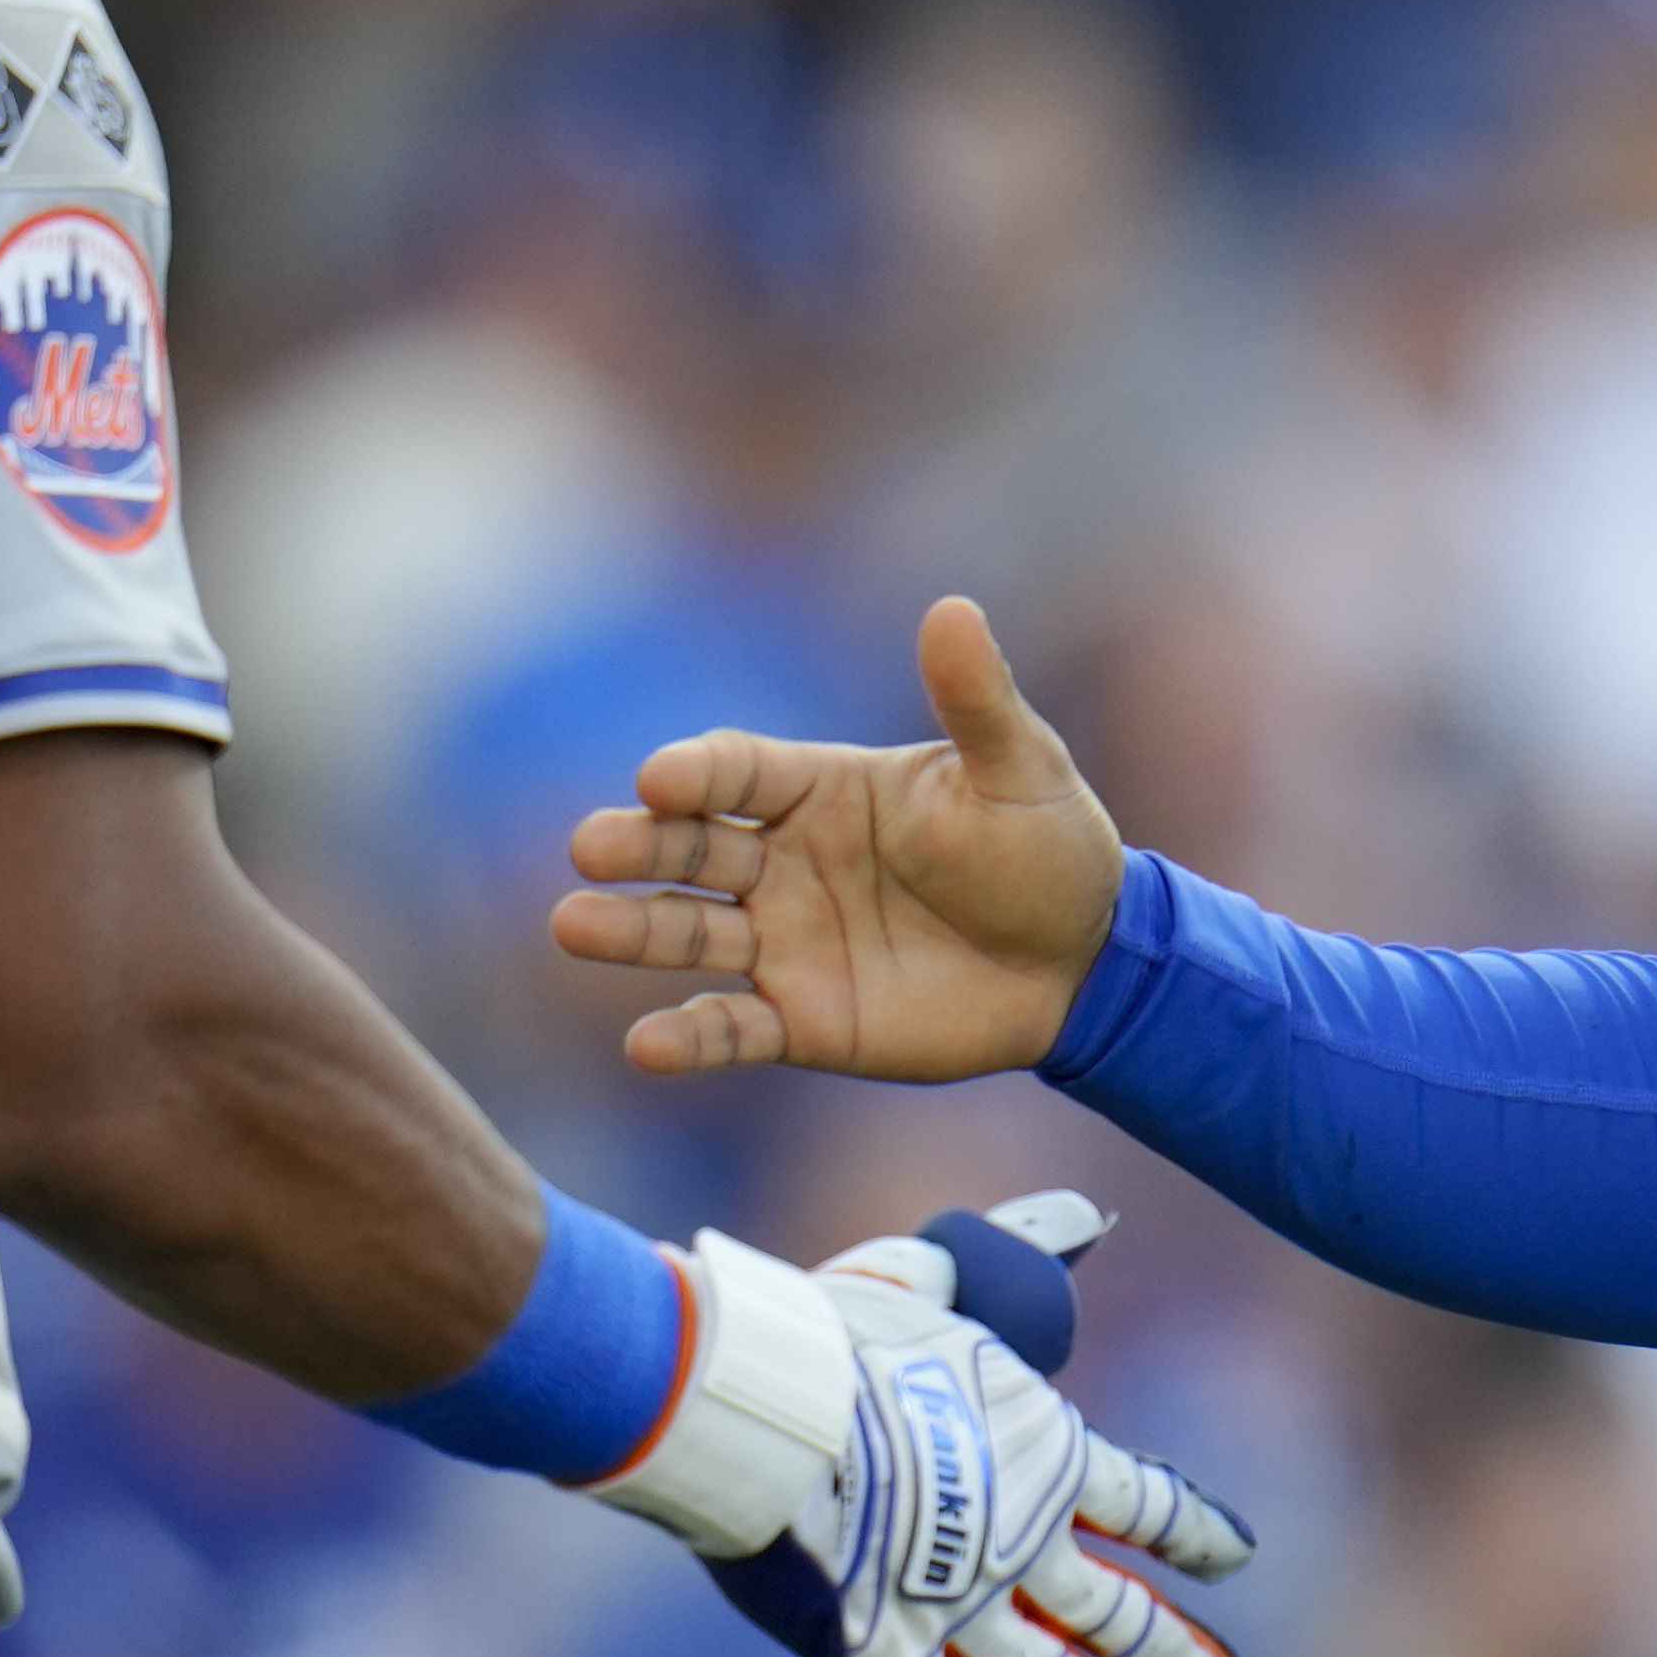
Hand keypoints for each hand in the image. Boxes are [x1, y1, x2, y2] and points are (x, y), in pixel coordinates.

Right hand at [554, 598, 1128, 1082]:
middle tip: (589, 845)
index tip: (661, 778)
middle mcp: (785, 861)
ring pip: (688, 932)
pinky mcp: (803, 1020)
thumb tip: (953, 609)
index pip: (737, 770)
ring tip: (572, 923)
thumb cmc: (1046, 850)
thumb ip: (975, 701)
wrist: (1085, 964)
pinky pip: (732, 1028)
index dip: (696, 772)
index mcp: (822, 789)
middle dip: (638, 844)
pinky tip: (646, 1046)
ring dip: (630, 930)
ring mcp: (786, 941)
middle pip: (690, 847)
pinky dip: (688, 1038)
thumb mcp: (1018, 769)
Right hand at [581, 1192, 1254, 1656]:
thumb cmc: (837, 1329)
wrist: (762, 1406)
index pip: (1153, 1505)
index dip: (1198, 1534)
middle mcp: (1026, 1546)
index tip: (1237, 1560)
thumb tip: (1092, 1212)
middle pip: (1126, 1620)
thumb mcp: (936, 1273)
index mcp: (1049, 1455)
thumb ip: (1012, 1247)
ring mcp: (963, 1613)